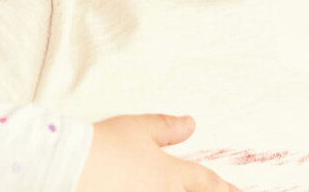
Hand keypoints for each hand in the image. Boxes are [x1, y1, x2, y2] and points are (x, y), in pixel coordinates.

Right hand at [77, 114, 240, 191]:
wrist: (71, 166)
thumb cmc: (102, 146)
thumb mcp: (137, 128)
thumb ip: (166, 128)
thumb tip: (190, 123)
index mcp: (169, 174)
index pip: (207, 182)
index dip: (225, 188)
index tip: (237, 191)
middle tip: (226, 191)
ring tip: (179, 187)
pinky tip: (145, 189)